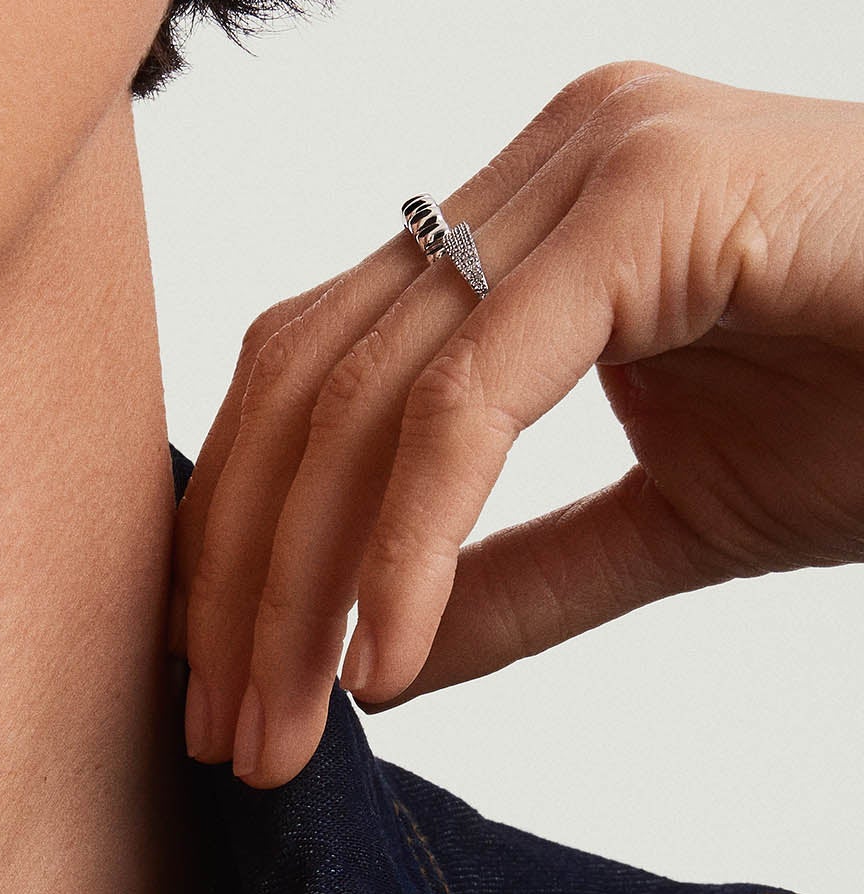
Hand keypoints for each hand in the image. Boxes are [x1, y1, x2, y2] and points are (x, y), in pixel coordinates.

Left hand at [175, 62, 863, 785]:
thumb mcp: (672, 522)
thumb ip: (517, 577)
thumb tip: (368, 666)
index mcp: (528, 221)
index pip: (315, 373)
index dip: (244, 538)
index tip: (222, 695)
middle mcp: (542, 163)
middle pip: (307, 376)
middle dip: (243, 576)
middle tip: (226, 739)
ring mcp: (597, 155)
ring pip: (365, 385)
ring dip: (299, 580)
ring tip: (281, 727)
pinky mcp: (655, 192)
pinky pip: (475, 390)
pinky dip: (412, 535)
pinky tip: (382, 657)